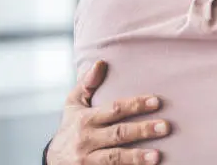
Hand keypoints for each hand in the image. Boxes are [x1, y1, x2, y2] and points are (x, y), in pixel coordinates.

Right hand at [47, 61, 170, 164]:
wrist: (51, 162)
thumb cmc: (69, 128)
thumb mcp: (73, 105)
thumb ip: (86, 84)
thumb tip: (101, 62)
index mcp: (85, 119)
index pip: (114, 109)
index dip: (135, 105)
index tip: (156, 101)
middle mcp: (86, 139)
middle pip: (118, 134)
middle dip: (143, 130)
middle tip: (166, 126)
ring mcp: (88, 160)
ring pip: (115, 158)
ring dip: (137, 157)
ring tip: (157, 156)